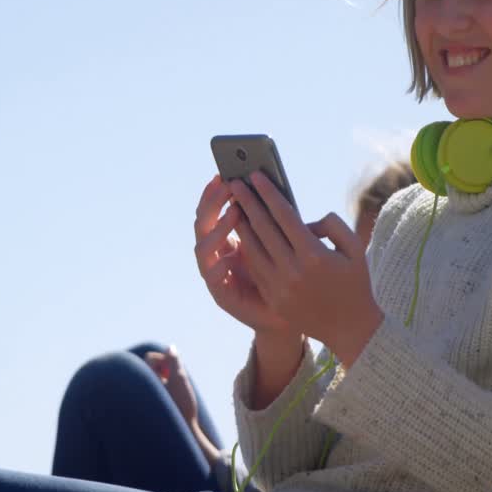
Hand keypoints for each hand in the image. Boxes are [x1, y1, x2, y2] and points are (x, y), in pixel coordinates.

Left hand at [144, 346, 196, 427]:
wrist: (182, 431)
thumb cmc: (182, 405)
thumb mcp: (180, 379)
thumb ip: (174, 361)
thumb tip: (170, 347)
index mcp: (145, 381)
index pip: (150, 358)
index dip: (165, 358)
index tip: (175, 370)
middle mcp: (142, 388)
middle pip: (152, 367)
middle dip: (166, 369)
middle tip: (176, 380)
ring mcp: (147, 397)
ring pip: (157, 378)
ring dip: (168, 378)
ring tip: (177, 391)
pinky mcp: (153, 405)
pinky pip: (159, 389)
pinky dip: (167, 388)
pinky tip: (176, 400)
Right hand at [194, 175, 293, 336]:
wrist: (288, 319)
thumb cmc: (288, 279)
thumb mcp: (282, 245)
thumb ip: (274, 222)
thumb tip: (275, 189)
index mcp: (229, 239)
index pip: (215, 209)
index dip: (217, 192)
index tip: (226, 173)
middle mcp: (217, 254)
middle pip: (202, 222)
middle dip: (212, 201)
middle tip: (226, 183)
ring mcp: (215, 274)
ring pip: (202, 246)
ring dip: (217, 226)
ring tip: (235, 211)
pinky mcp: (220, 294)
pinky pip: (211, 274)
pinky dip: (218, 261)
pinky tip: (230, 249)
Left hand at [229, 172, 382, 364]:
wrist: (349, 327)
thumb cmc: (355, 282)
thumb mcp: (355, 248)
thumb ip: (332, 225)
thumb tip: (304, 221)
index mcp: (314, 255)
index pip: (284, 216)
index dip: (268, 193)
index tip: (255, 176)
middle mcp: (293, 271)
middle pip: (263, 229)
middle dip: (247, 203)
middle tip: (236, 183)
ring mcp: (280, 287)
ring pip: (254, 249)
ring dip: (242, 224)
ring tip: (234, 205)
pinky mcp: (274, 298)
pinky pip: (256, 267)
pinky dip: (248, 248)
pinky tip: (243, 232)